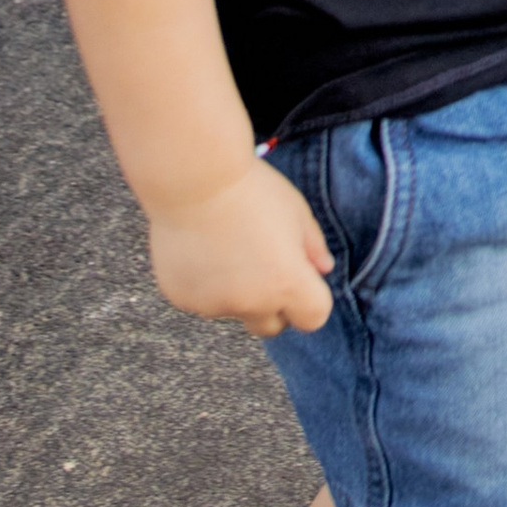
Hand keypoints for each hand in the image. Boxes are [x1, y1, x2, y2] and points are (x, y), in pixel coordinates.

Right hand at [148, 159, 334, 336]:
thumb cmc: (252, 190)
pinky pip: (202, 300)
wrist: (194, 180)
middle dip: (275, 307)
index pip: (313, 317)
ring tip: (227, 245)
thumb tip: (323, 269)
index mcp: (288, 283)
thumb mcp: (296, 211)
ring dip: (237, 292)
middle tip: (266, 267)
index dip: (311, 300)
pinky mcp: (183, 298)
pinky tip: (202, 248)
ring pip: (233, 310)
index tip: (302, 277)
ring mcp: (213, 304)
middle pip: (272, 326)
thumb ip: (313, 246)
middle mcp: (251, 303)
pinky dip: (206, 284)